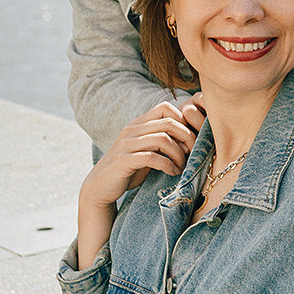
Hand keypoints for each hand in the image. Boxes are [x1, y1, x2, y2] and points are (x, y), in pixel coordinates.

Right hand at [75, 100, 203, 268]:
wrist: (99, 187)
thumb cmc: (128, 169)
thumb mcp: (146, 150)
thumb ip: (162, 141)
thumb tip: (190, 139)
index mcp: (138, 124)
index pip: (165, 107)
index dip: (183, 120)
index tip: (190, 139)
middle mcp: (131, 130)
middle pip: (169, 123)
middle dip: (187, 138)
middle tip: (193, 154)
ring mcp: (126, 145)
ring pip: (163, 139)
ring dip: (178, 155)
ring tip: (181, 167)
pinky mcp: (124, 161)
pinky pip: (152, 157)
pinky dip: (167, 165)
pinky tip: (172, 172)